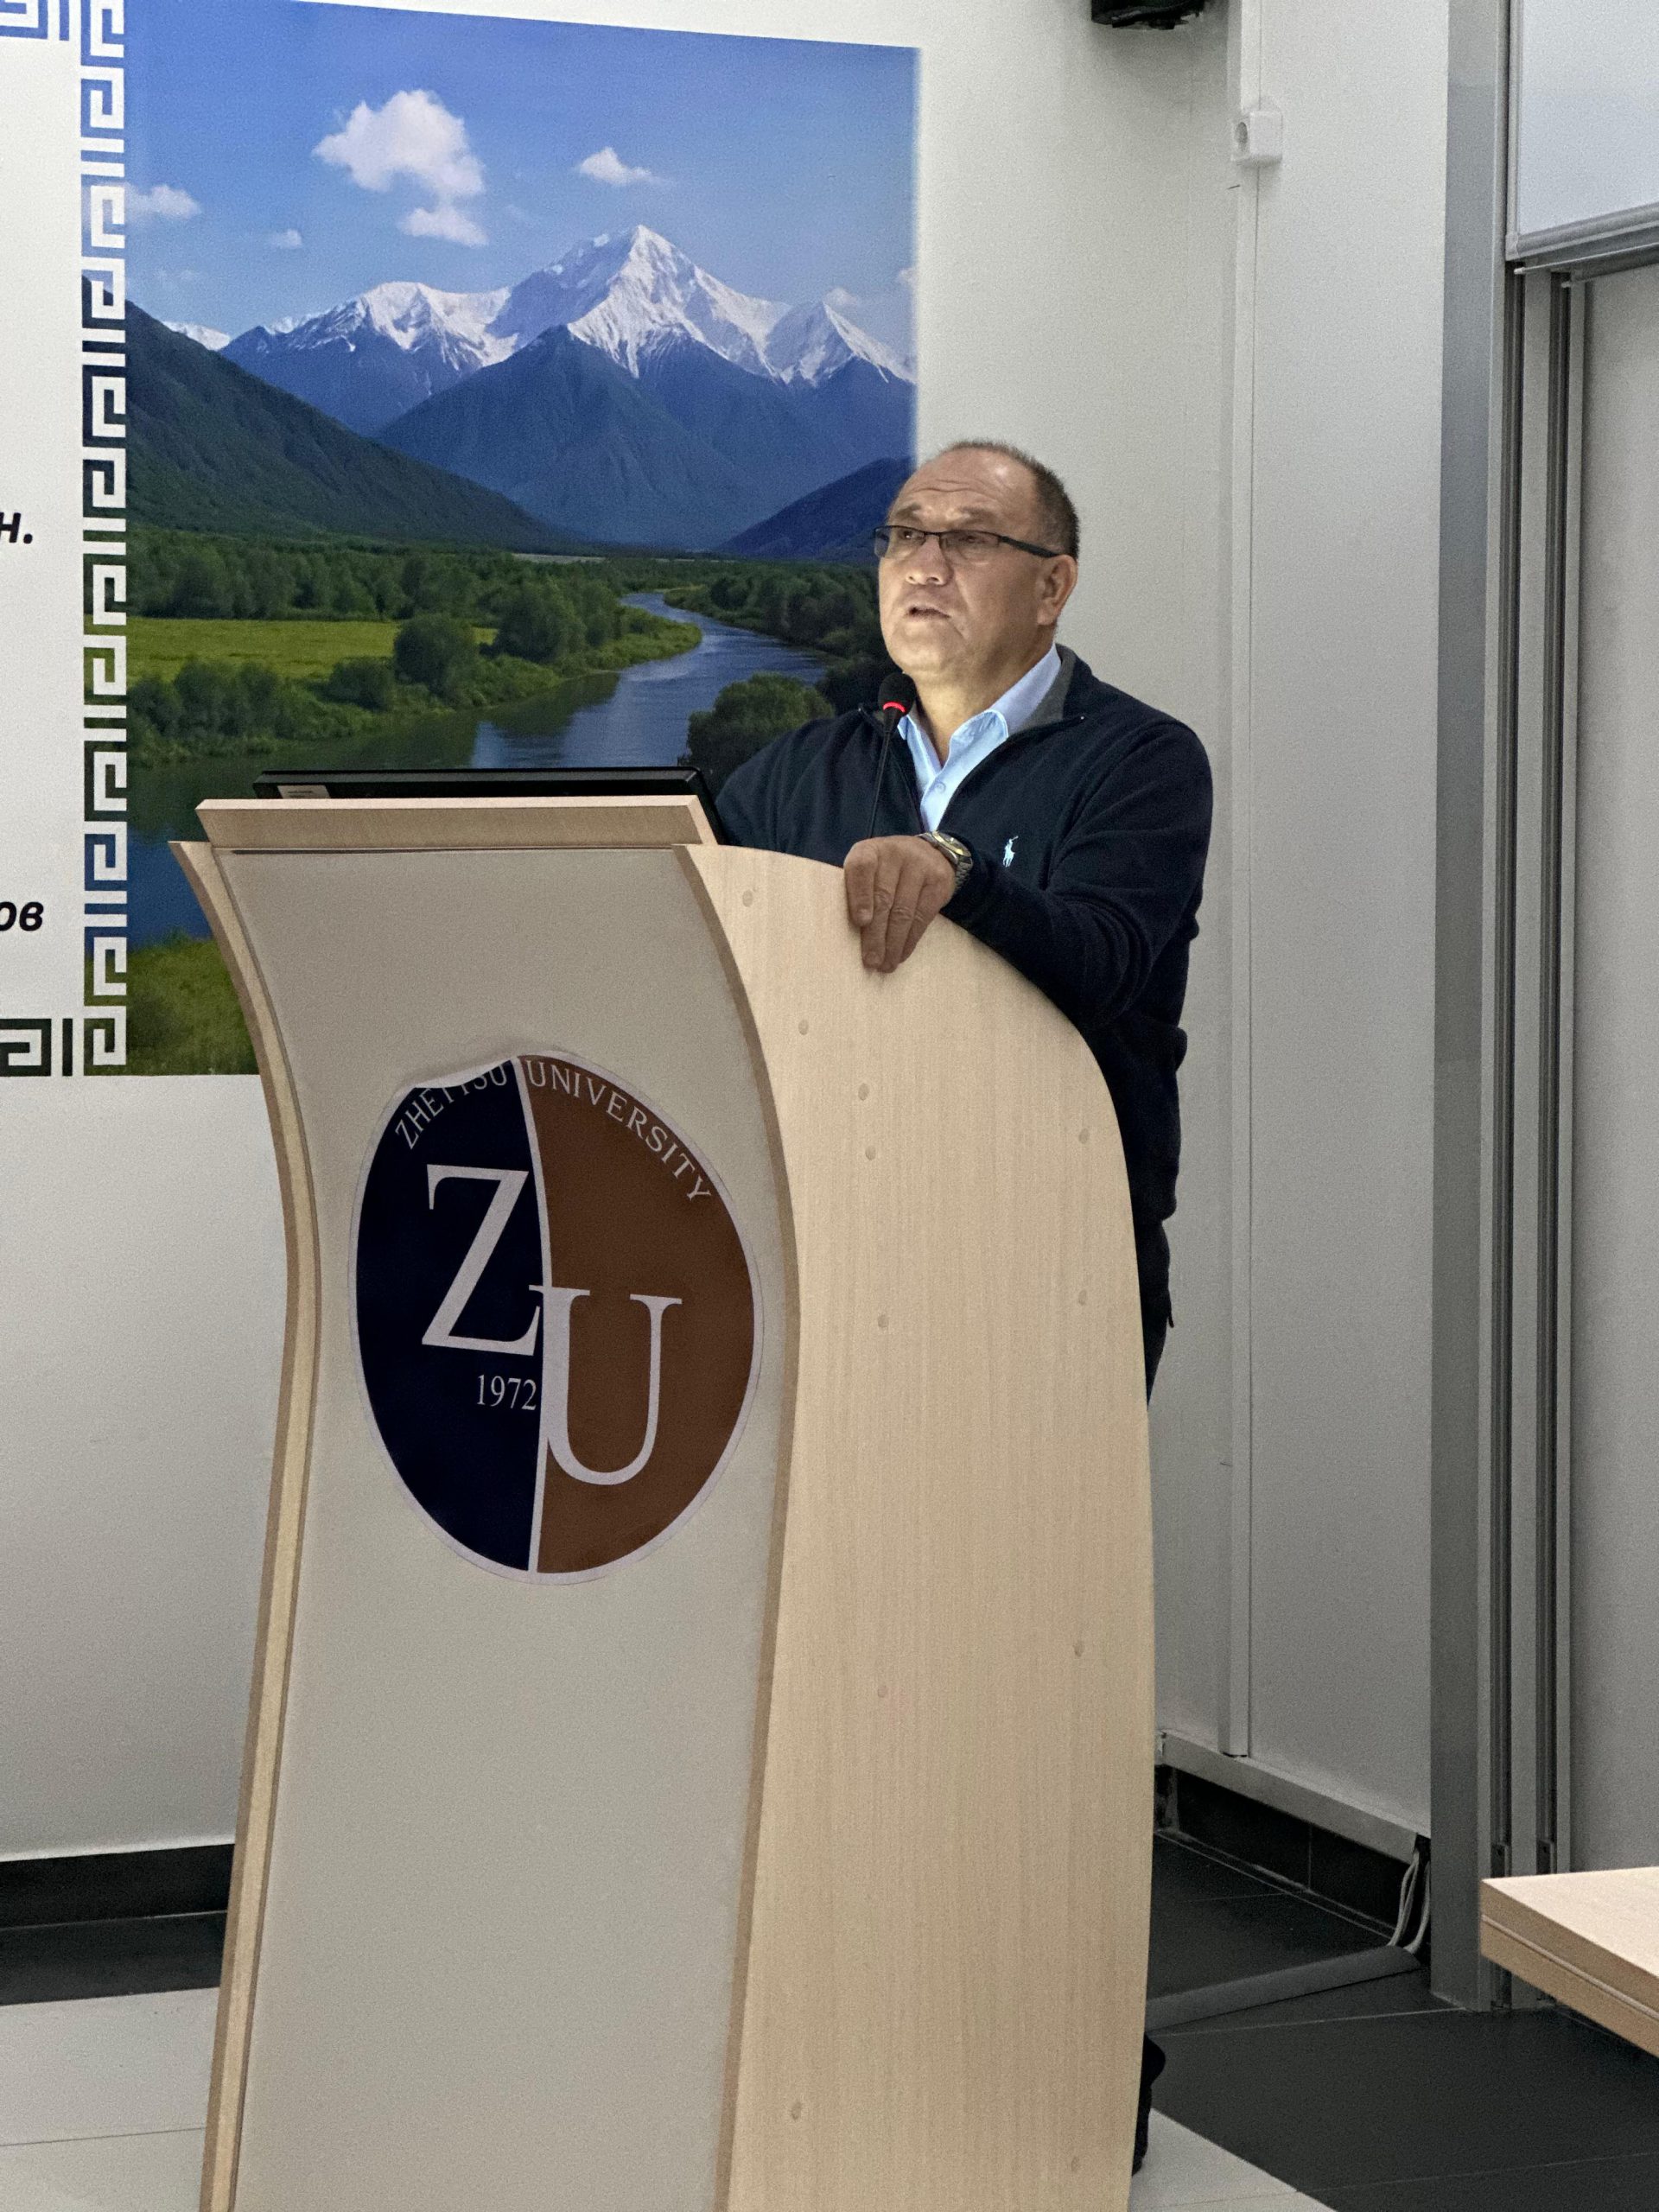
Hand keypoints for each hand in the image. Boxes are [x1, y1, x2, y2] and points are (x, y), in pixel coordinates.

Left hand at [843, 835, 957, 972]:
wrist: (928, 854)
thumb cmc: (886, 871)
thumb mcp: (869, 871)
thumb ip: (857, 892)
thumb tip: (849, 936)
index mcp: (869, 850)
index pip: (861, 868)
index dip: (860, 896)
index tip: (860, 922)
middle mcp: (894, 854)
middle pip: (884, 898)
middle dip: (875, 934)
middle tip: (871, 960)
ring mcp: (919, 866)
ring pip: (904, 911)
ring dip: (893, 943)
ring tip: (886, 964)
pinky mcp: (938, 882)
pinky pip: (923, 917)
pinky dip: (910, 940)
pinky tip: (901, 954)